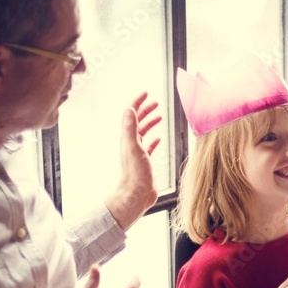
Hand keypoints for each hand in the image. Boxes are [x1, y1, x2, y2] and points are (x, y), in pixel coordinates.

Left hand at [105, 93, 161, 229]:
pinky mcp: (145, 162)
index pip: (131, 114)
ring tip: (159, 115)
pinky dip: (154, 139)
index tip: (146, 93)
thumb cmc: (136, 173)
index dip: (138, 102)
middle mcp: (131, 143)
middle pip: (137, 121)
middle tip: (156, 102)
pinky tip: (159, 138)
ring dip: (150, 122)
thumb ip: (130, 127)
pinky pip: (149, 146)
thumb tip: (129, 108)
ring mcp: (138, 152)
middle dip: (146, 110)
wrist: (136, 195)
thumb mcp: (133, 146)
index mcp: (127, 138)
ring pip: (143, 132)